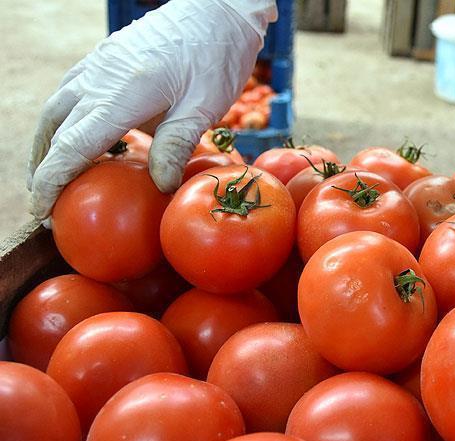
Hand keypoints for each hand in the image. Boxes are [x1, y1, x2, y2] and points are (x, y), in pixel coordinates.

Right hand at [28, 0, 276, 218]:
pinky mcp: (104, 58)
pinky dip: (63, 120)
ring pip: (56, 109)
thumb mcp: (205, 105)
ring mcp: (98, 65)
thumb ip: (177, 145)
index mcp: (122, 93)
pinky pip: (70, 92)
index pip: (74, 145)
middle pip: (56, 131)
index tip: (42, 210)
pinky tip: (72, 138)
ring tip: (49, 176)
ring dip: (47, 145)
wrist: (215, 11)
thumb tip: (160, 187)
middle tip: (46, 205)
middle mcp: (99, 77)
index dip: (53, 180)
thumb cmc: (217, 57)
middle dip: (45, 170)